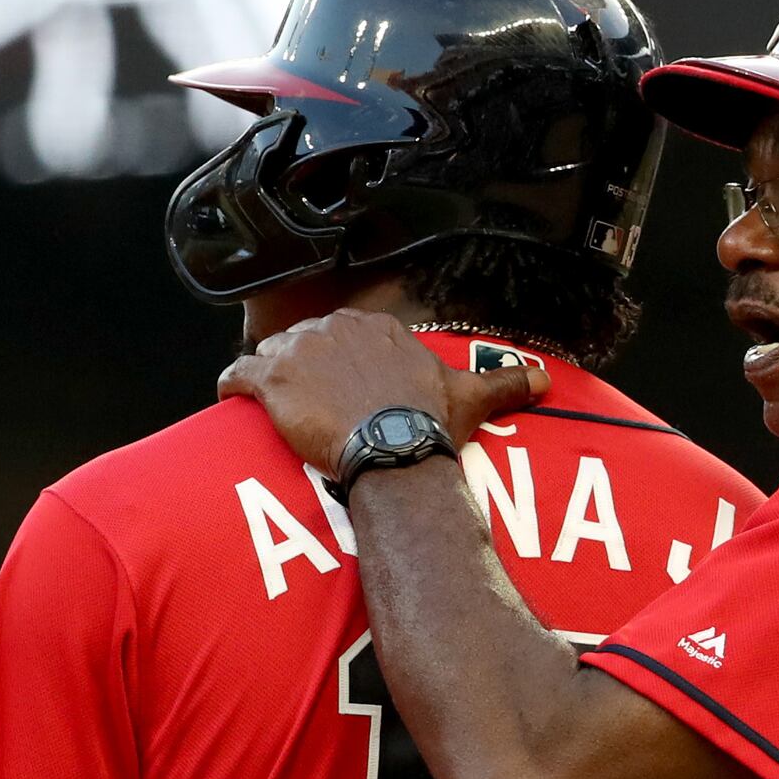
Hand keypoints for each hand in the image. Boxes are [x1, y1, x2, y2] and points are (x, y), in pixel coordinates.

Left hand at [216, 311, 547, 474]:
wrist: (395, 450)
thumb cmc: (429, 423)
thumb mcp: (469, 396)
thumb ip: (504, 382)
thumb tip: (544, 381)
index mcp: (378, 329)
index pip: (347, 331)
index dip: (341, 358)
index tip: (344, 383)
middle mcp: (338, 329)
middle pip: (307, 339)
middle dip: (304, 365)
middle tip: (311, 400)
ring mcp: (301, 350)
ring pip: (272, 352)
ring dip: (271, 376)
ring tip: (276, 405)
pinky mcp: (273, 378)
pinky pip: (238, 372)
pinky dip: (233, 385)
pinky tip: (234, 398)